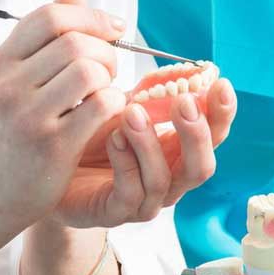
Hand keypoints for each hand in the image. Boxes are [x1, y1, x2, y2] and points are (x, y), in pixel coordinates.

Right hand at [0, 0, 128, 228]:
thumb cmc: (15, 129)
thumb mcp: (18, 79)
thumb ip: (46, 36)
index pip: (49, 16)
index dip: (90, 16)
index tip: (113, 28)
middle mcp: (8, 86)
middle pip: (74, 41)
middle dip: (105, 50)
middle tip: (110, 69)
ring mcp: (28, 117)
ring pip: (90, 70)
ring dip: (110, 78)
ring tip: (107, 91)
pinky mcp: (52, 146)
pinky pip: (100, 106)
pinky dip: (115, 104)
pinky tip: (110, 113)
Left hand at [58, 79, 235, 227]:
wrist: (52, 165)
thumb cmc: (92, 134)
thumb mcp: (123, 104)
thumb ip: (149, 89)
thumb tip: (177, 62)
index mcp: (178, 150)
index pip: (213, 135)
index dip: (222, 112)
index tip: (220, 83)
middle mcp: (169, 179)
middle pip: (201, 166)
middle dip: (197, 134)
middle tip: (183, 102)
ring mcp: (144, 200)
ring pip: (162, 180)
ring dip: (149, 143)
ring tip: (132, 113)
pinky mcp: (114, 212)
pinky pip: (129, 193)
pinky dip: (125, 163)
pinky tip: (113, 139)